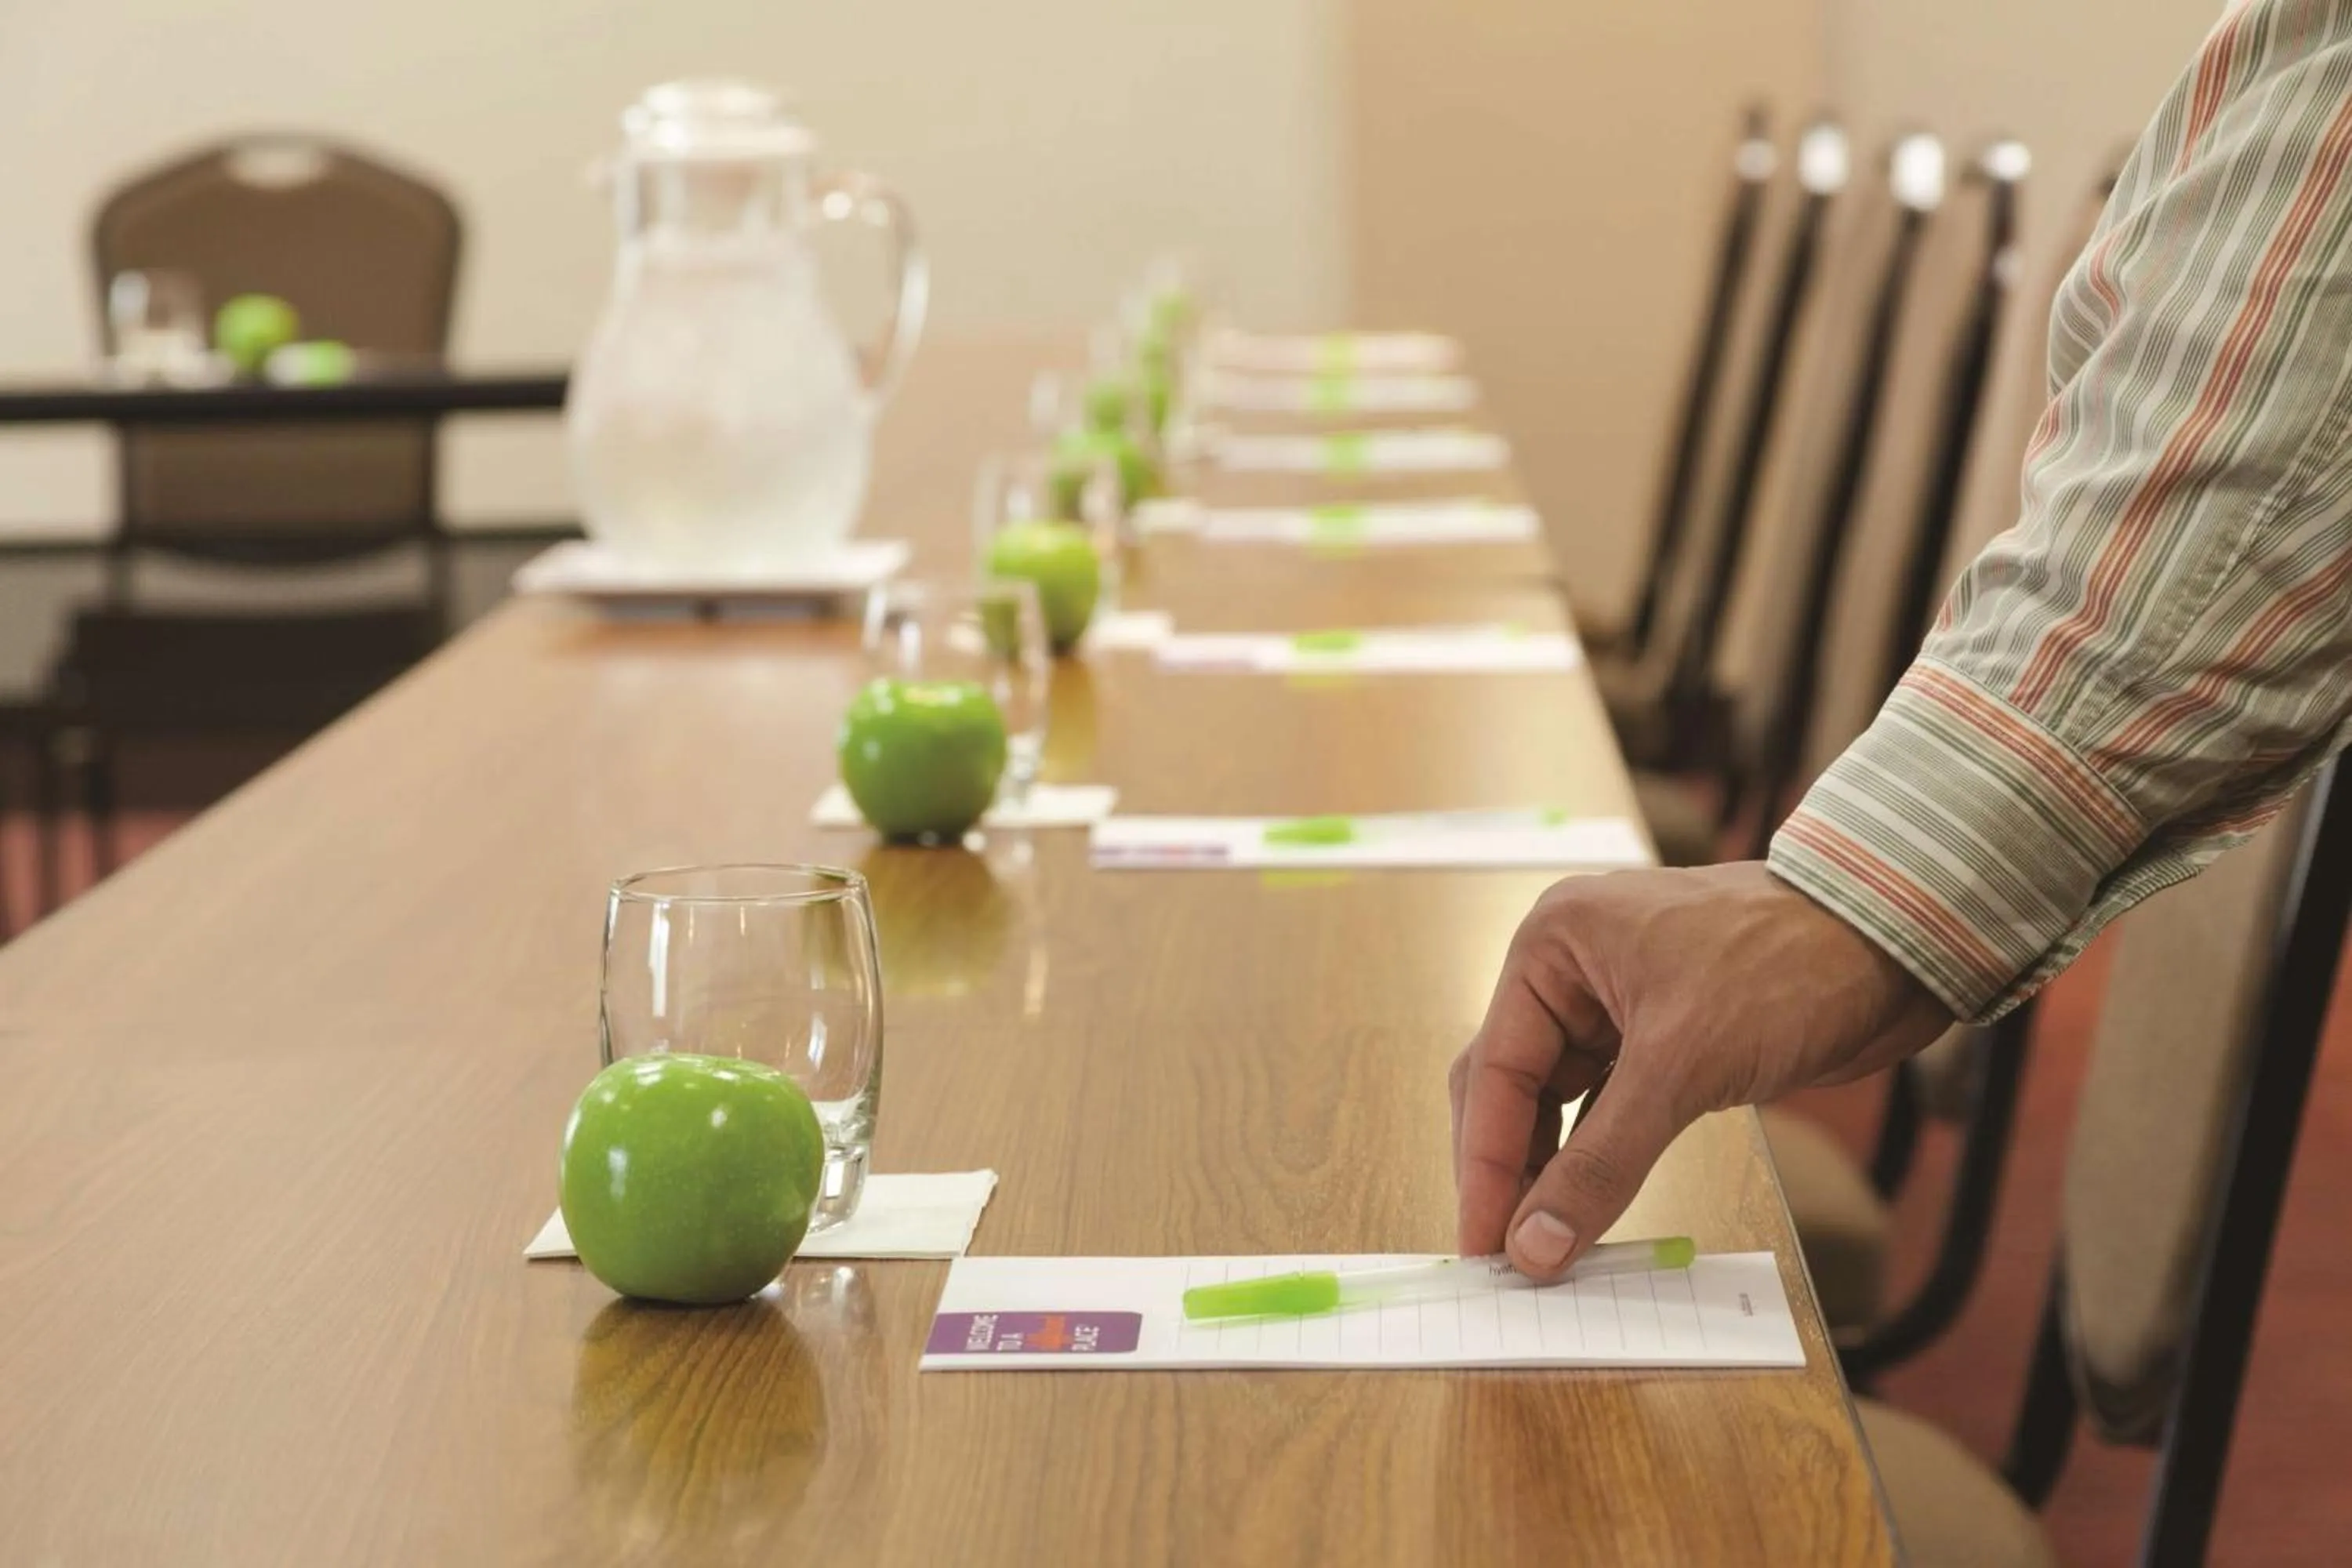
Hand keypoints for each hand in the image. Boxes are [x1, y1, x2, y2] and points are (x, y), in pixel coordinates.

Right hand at [1449, 861, 1950, 1278]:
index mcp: (1554, 945)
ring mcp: (1617, 1007)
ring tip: (1544, 1248)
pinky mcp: (1664, 1042)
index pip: (1494, 1070)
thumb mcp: (1681, 1066)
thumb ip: (1601, 1163)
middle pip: (1512, 1089)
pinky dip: (1599, 1162)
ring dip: (1554, 1174)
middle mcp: (1573, 971)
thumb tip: (1535, 1247)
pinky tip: (1590, 1212)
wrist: (1899, 946)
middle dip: (1510, 1172)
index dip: (1485, 1166)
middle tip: (1506, 1258)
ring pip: (1558, 1106)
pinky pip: (1608, 1113)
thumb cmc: (1787, 965)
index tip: (1482, 1245)